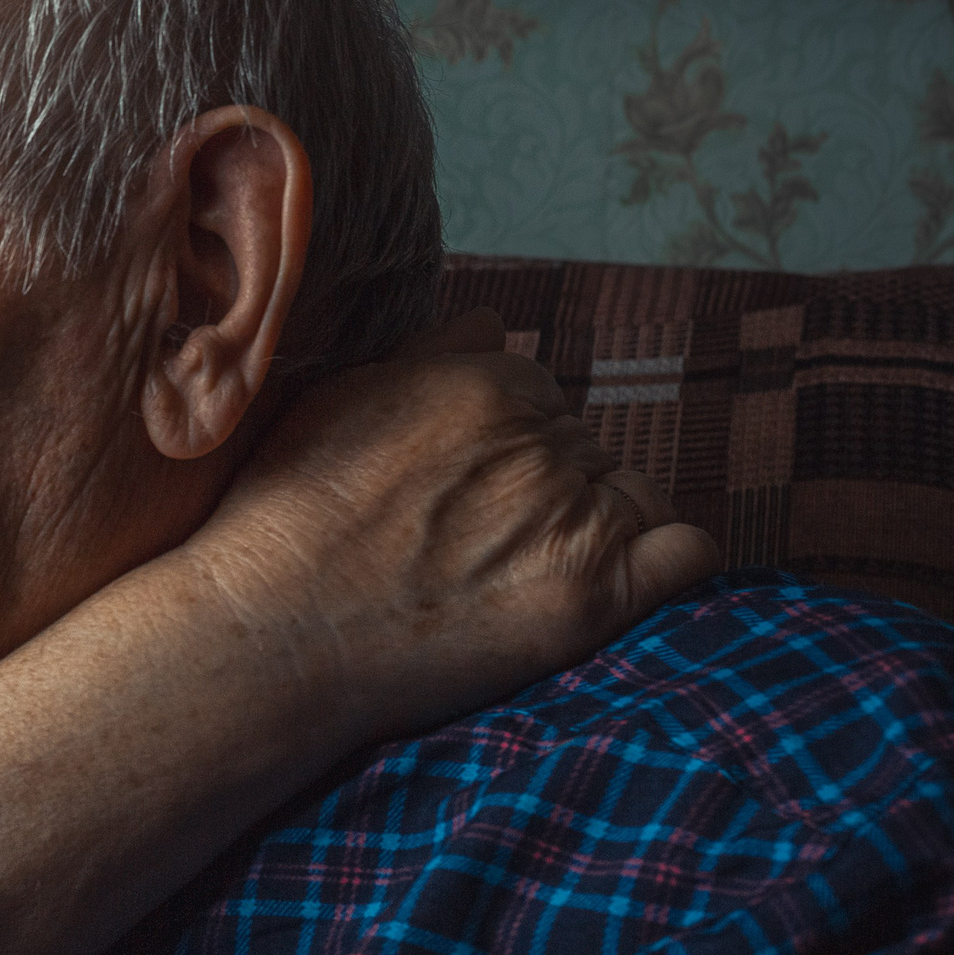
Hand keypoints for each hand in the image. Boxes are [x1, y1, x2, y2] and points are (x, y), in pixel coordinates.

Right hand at [184, 307, 721, 742]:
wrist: (266, 634)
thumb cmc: (282, 521)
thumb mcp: (338, 403)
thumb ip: (428, 355)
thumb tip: (493, 321)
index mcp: (486, 383)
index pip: (542, 397)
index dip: (506, 445)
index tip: (462, 494)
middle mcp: (539, 441)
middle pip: (585, 448)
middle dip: (545, 487)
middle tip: (473, 545)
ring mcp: (568, 520)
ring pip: (632, 498)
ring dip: (593, 527)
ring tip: (511, 575)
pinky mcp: (588, 599)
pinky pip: (686, 555)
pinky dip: (675, 562)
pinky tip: (631, 579)